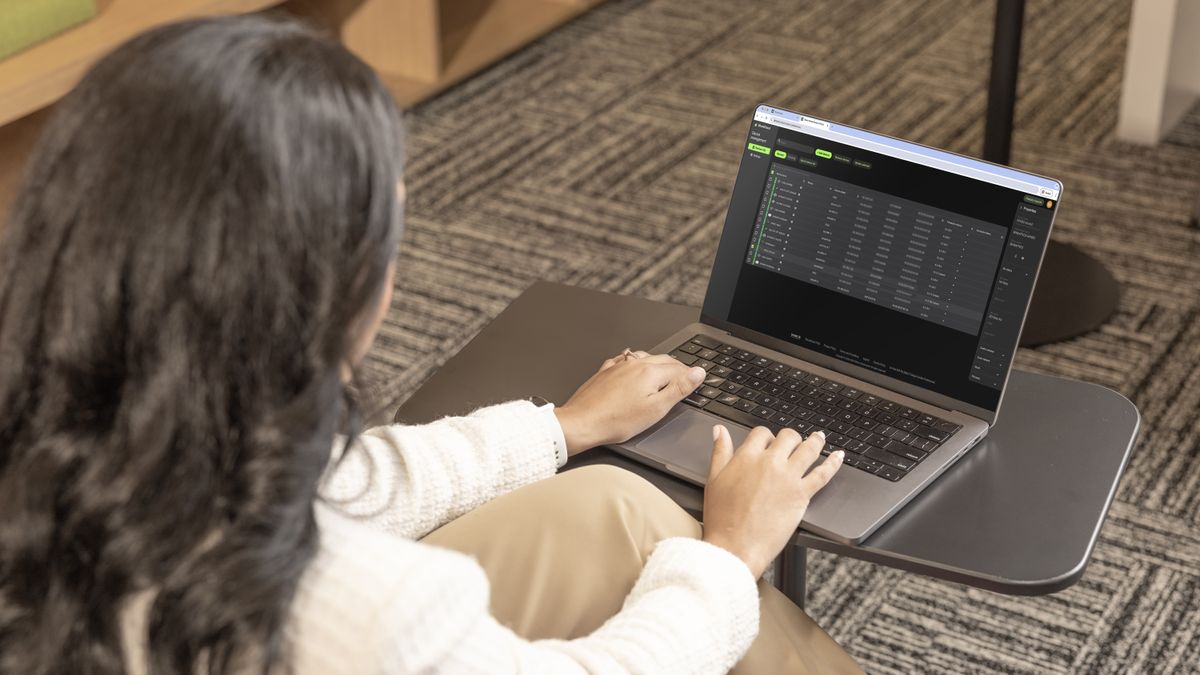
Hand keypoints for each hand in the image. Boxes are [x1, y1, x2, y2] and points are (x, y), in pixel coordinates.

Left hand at [553, 350, 705, 453]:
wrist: (581, 423)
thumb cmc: (615, 421)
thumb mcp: (656, 409)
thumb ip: (679, 389)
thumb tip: (697, 373)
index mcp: (649, 371)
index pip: (679, 368)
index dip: (691, 375)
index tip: (698, 380)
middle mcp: (634, 363)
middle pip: (663, 360)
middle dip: (677, 367)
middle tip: (686, 376)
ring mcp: (618, 366)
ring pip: (644, 358)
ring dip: (657, 363)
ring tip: (664, 371)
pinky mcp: (605, 372)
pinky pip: (625, 361)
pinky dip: (636, 363)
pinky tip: (633, 367)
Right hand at [701, 425, 842, 577]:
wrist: (736, 546)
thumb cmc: (722, 518)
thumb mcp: (714, 479)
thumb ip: (719, 452)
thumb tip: (720, 431)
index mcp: (747, 457)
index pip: (762, 433)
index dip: (766, 436)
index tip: (768, 442)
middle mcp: (770, 462)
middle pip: (788, 437)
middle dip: (790, 438)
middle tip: (792, 442)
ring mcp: (788, 477)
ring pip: (808, 449)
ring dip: (816, 441)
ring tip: (819, 438)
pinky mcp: (802, 495)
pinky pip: (823, 474)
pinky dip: (833, 463)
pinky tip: (838, 457)